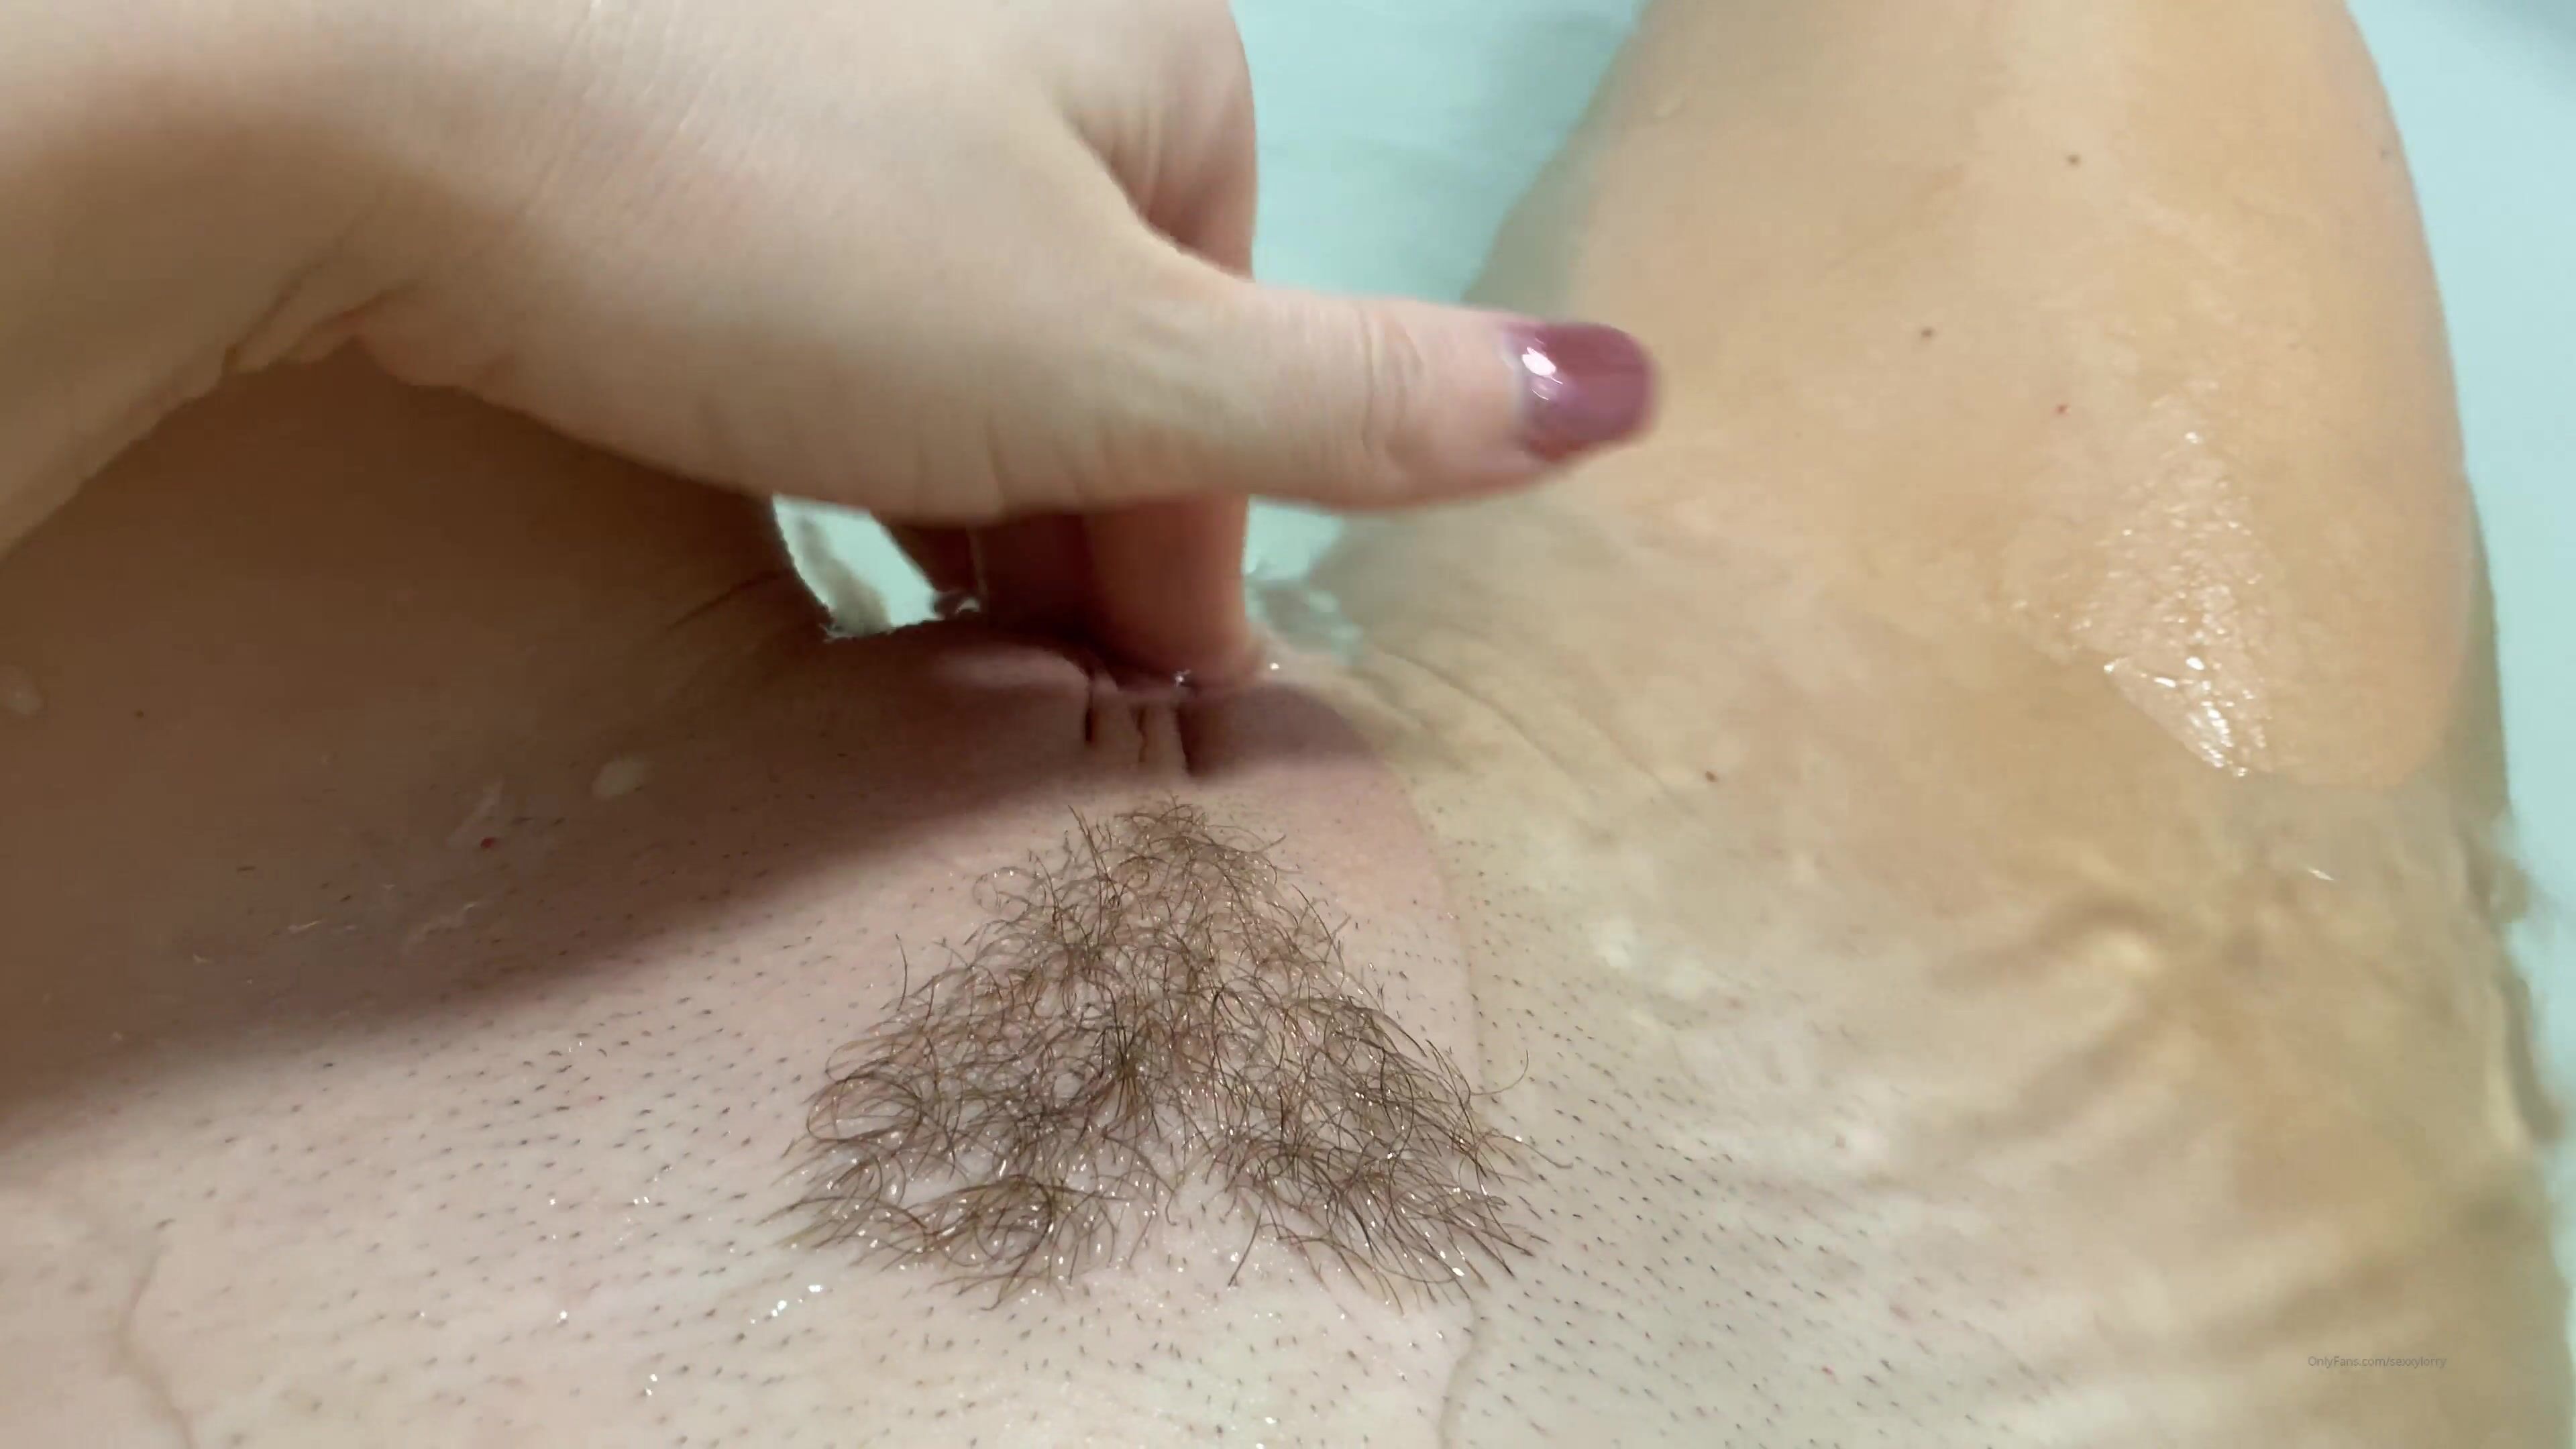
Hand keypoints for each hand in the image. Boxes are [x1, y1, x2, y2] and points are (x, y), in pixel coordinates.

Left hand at [286, 0, 1655, 674]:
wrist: (365, 109)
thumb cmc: (779, 243)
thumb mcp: (1111, 361)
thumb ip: (1368, 400)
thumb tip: (1637, 392)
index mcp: (1159, 62)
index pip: (1234, 356)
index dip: (1183, 552)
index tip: (1113, 714)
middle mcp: (1021, 30)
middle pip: (1104, 345)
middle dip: (1064, 534)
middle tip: (988, 699)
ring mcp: (854, 65)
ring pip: (965, 331)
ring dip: (951, 495)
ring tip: (885, 628)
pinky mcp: (702, 114)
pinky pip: (835, 299)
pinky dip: (834, 417)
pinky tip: (786, 502)